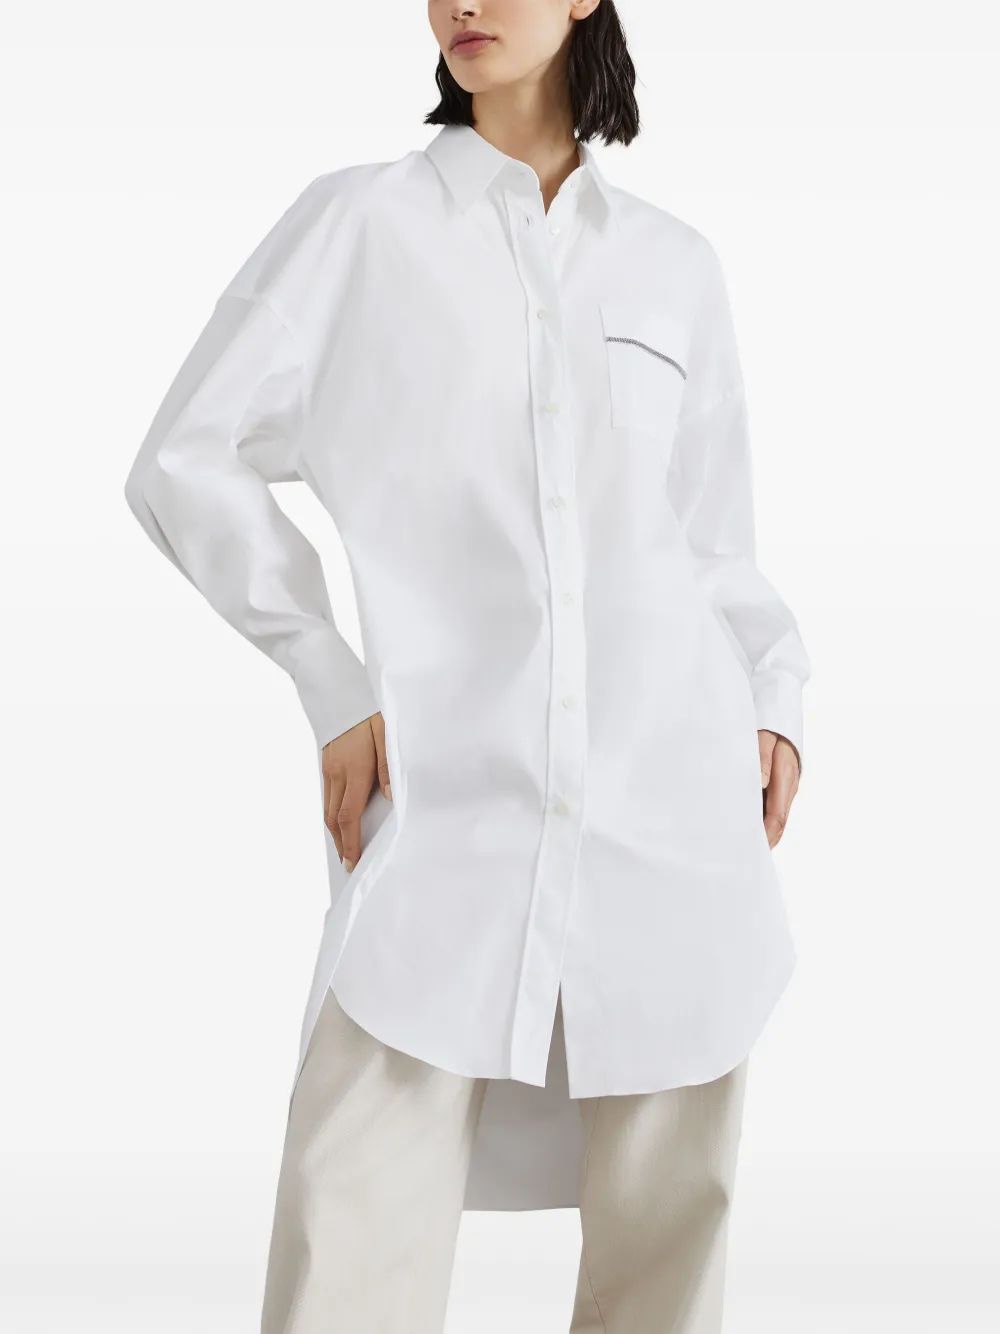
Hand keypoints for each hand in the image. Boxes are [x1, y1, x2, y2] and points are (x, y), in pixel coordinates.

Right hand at [321, 712, 391, 870]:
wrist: (339, 693)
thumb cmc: (368, 713)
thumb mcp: (386, 734)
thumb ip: (389, 766)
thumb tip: (390, 797)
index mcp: (354, 770)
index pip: (348, 816)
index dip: (350, 842)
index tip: (353, 861)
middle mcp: (337, 773)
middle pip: (333, 819)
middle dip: (341, 844)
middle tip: (348, 863)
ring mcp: (328, 769)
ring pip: (327, 809)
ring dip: (334, 832)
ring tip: (344, 848)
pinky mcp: (325, 764)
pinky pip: (327, 796)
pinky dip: (331, 815)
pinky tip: (339, 821)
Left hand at [758, 730, 799, 848]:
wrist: (781, 720)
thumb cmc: (769, 728)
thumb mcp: (764, 738)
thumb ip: (761, 759)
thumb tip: (761, 782)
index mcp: (786, 778)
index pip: (777, 815)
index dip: (766, 833)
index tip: (753, 846)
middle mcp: (788, 787)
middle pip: (779, 822)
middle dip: (766, 840)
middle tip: (747, 856)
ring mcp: (786, 788)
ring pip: (777, 817)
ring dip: (765, 833)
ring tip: (747, 848)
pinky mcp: (780, 787)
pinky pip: (774, 809)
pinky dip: (764, 821)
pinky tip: (750, 828)